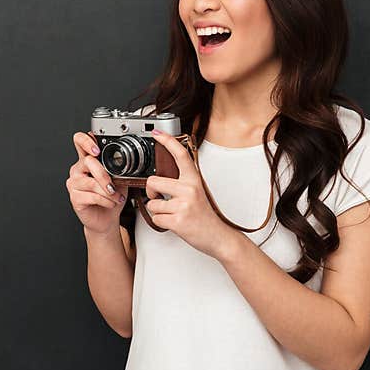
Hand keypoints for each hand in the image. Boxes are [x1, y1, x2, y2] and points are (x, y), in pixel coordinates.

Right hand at [66, 131, 128, 234]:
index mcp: (87, 160)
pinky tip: (110, 203)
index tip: (97, 150)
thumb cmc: (111, 197)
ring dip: (108, 192)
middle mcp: (78, 169)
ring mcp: (74, 183)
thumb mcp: (118, 179)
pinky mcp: (74, 198)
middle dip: (105, 175)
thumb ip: (116, 168)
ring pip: (91, 182)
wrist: (107, 218)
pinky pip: (91, 196)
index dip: (86, 141)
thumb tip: (122, 163)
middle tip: (114, 186)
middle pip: (88, 162)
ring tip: (116, 197)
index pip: (79, 141)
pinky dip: (105, 200)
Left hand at [144, 130, 236, 258]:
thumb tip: (162, 177)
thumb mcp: (197, 192)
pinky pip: (156, 219)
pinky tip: (174, 223)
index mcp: (193, 180)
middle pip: (153, 181)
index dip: (167, 141)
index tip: (157, 133)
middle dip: (151, 192)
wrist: (218, 236)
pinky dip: (161, 223)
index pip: (180, 155)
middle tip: (160, 198)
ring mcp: (184, 205)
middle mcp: (189, 189)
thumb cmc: (205, 216)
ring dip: (158, 211)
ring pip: (152, 204)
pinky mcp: (178, 220)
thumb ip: (182, 183)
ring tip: (172, 214)